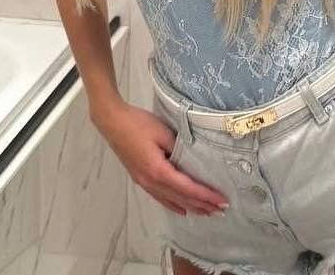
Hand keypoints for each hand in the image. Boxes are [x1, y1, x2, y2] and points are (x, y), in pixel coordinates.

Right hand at [91, 98, 228, 216]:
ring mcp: (144, 182)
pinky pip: (160, 197)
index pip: (187, 188)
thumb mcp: (163, 133)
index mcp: (158, 171)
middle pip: (181, 198)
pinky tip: (181, 209)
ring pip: (171, 201)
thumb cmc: (139, 124)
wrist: (113, 122)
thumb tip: (192, 160)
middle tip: (220, 210)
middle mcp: (151, 182)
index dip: (205, 195)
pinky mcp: (140, 178)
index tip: (221, 200)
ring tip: (205, 213)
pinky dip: (173, 205)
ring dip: (190, 207)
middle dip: (201, 205)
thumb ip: (179, 148)